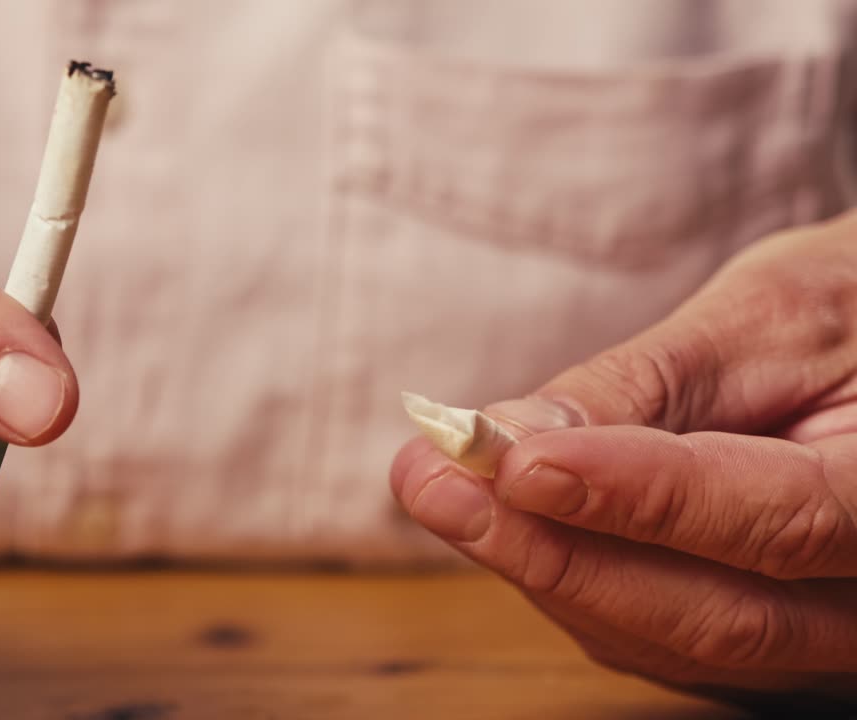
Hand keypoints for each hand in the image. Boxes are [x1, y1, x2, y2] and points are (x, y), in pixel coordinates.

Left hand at [392, 211, 856, 713]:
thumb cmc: (855, 312)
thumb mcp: (777, 313)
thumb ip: (657, 383)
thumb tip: (518, 434)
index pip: (778, 520)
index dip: (638, 498)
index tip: (514, 462)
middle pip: (713, 614)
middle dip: (552, 549)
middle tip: (430, 478)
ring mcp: (826, 636)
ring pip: (669, 637)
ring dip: (539, 565)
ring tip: (438, 484)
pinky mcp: (762, 638)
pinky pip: (654, 634)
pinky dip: (565, 576)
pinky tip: (494, 516)